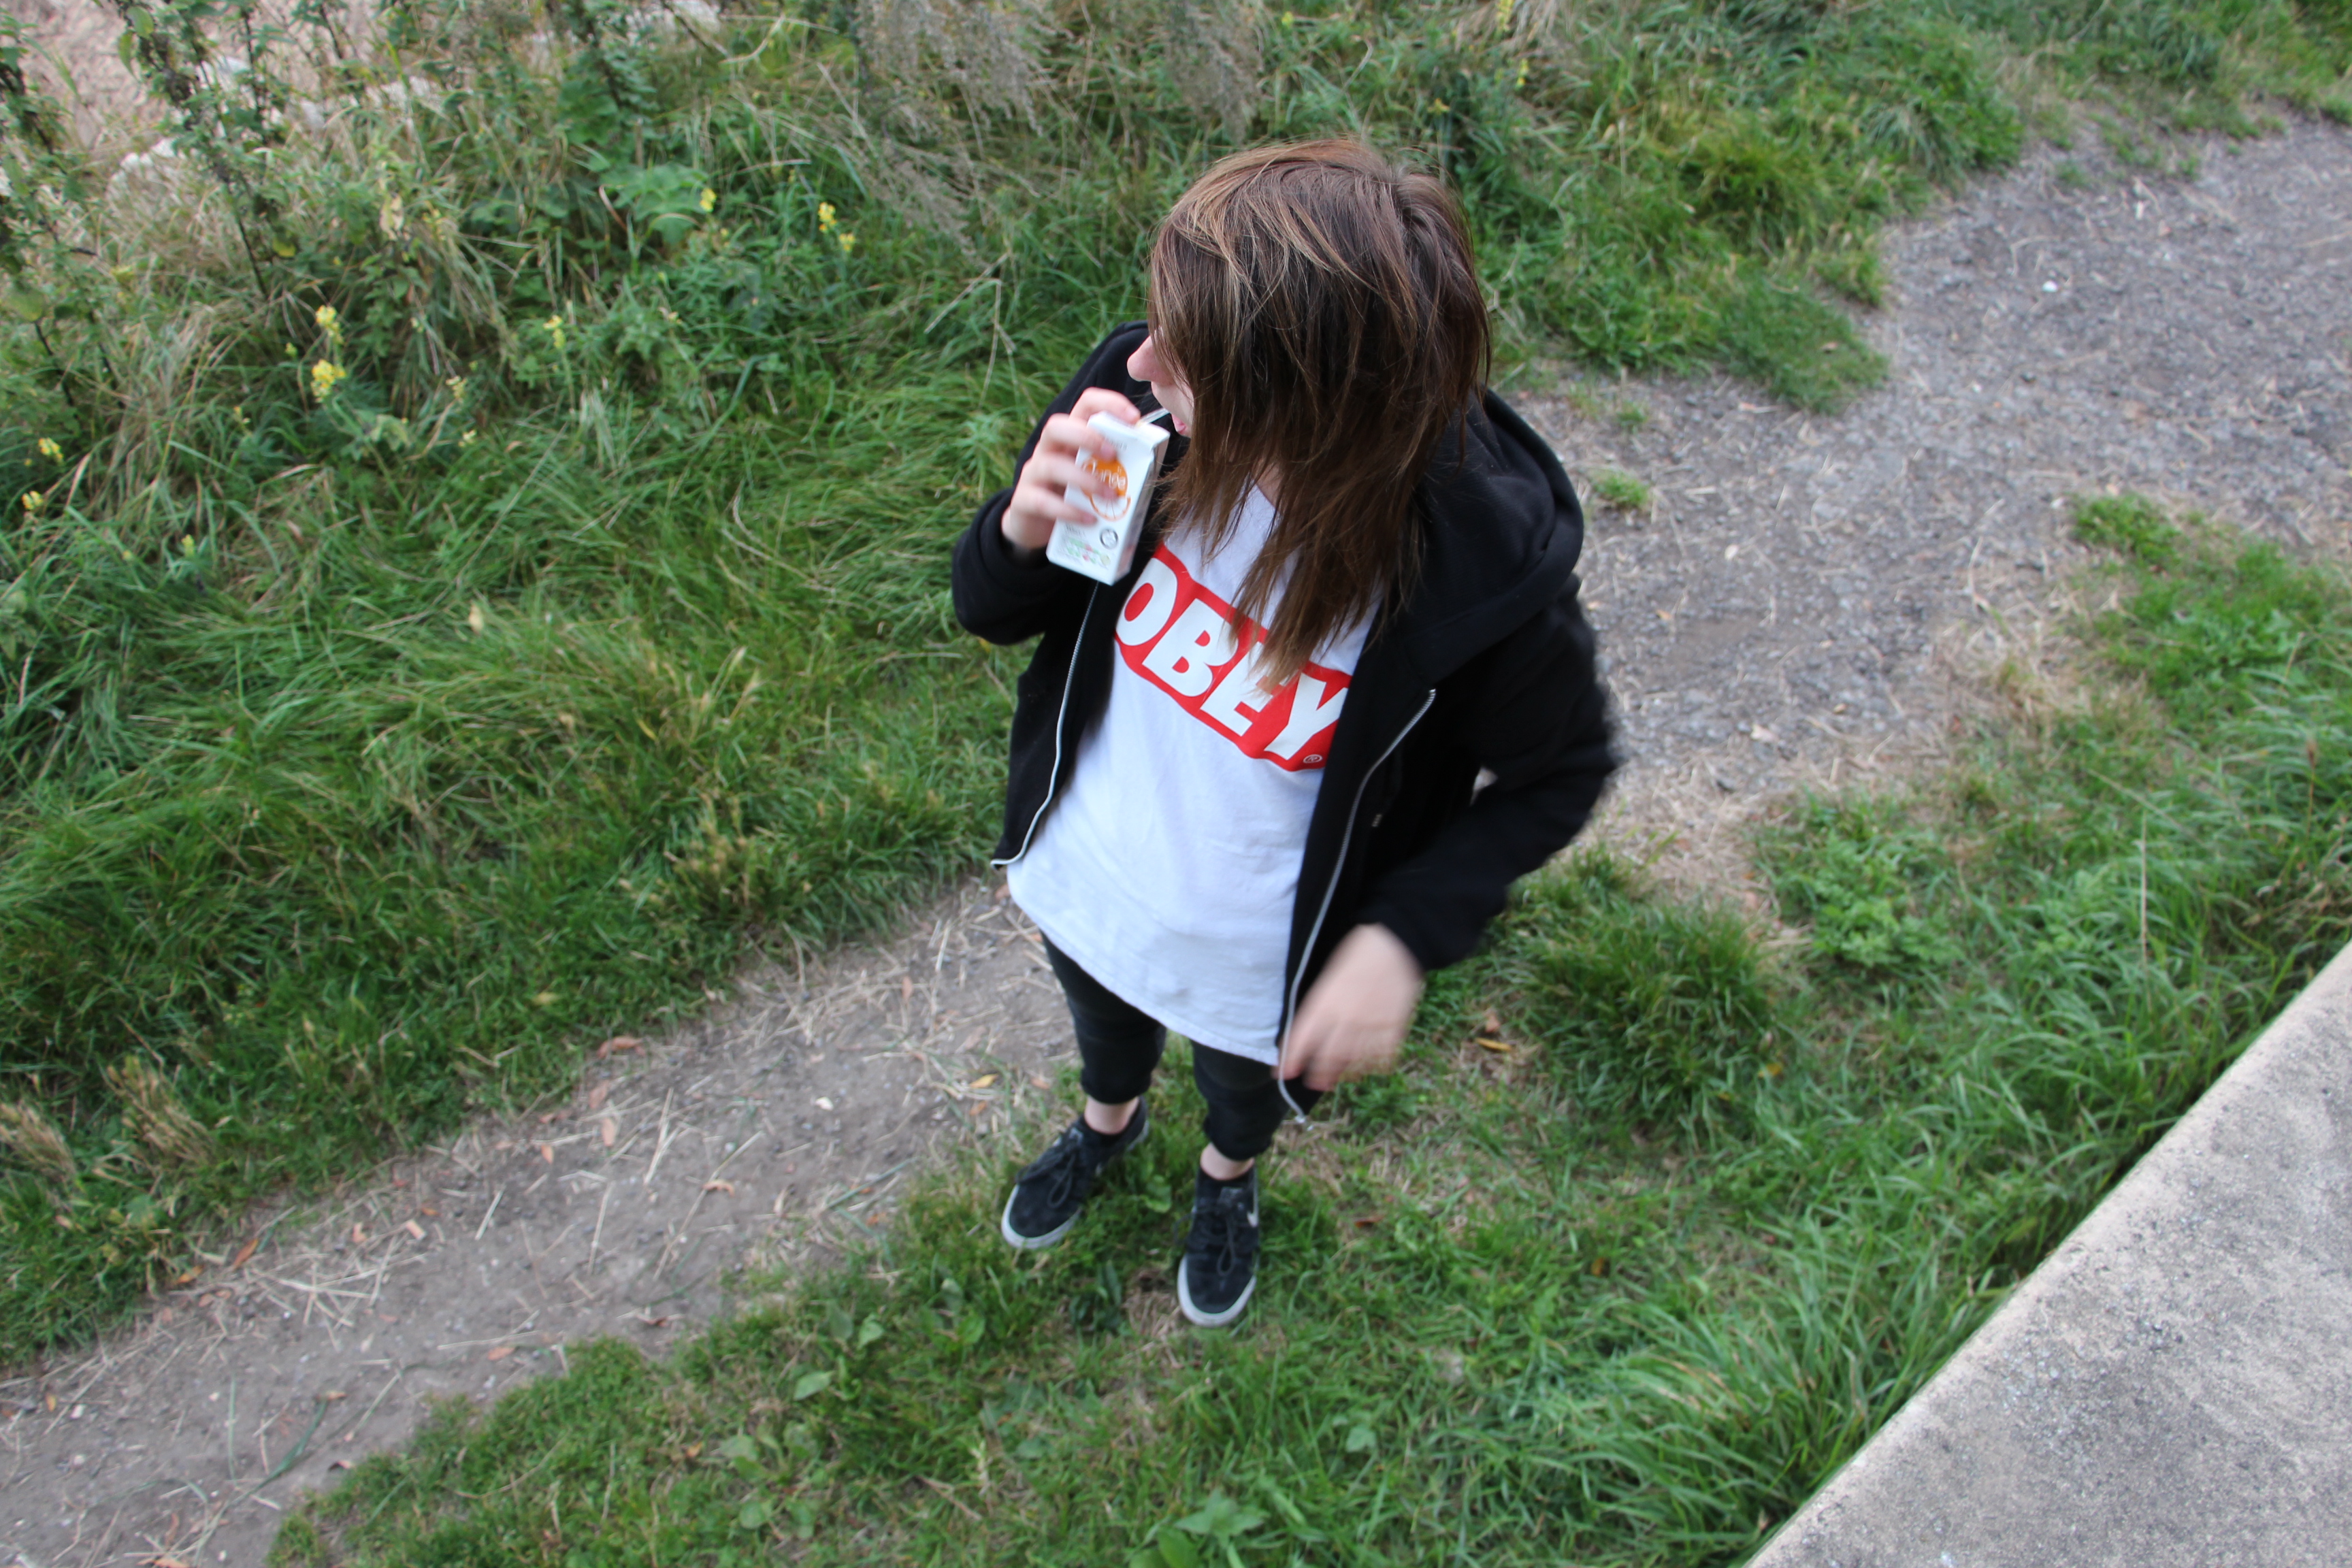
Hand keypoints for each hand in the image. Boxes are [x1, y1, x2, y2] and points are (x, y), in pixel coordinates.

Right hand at [1001, 387, 1144, 554]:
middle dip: (1087, 436)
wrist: (1036, 525)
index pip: (1085, 404)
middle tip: (1114, 455)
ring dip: (1084, 478)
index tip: (1134, 419)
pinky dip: (1068, 510)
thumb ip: (1116, 466)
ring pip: (1050, 464)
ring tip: (1110, 495)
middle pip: (1057, 425)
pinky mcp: (1024, 500)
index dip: (1109, 404)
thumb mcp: (1096, 475)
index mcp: (1071, 436)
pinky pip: (1042, 501)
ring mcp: (1033, 473)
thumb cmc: (1074, 495)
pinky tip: (1089, 519)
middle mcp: (1049, 448)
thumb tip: (1152, 461)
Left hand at [1280, 924, 1424, 1092]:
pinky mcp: (1393, 1026)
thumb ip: (1319, 1004)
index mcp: (1324, 1003)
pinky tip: (1368, 1066)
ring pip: (1353, 1061)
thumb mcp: (1328, 976)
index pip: (1301, 1039)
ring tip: (1337, 1079)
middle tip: (1313, 1082)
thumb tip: (1309, 1029)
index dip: (1290, 1059)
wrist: (1394, 941)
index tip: (1281, 1073)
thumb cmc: (1357, 953)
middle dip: (1317, 1074)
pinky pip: (1382, 1056)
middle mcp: (1345, 1018)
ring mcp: (1370, 1025)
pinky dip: (1374, 1065)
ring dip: (1343, 1074)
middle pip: (1327, 1057)